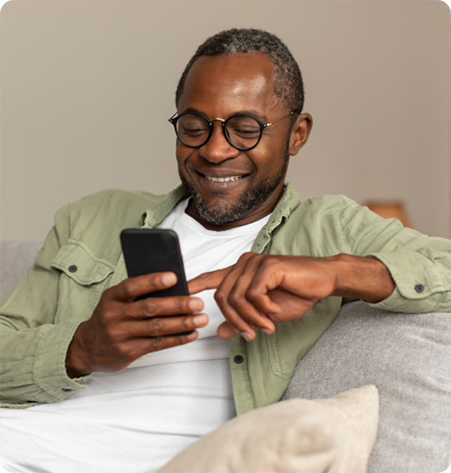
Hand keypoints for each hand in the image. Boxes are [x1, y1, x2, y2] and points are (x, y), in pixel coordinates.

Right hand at [66, 272, 207, 377]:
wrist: (87, 347)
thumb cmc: (108, 317)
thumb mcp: (115, 300)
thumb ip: (137, 294)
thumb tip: (172, 286)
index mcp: (112, 297)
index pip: (133, 286)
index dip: (153, 281)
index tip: (173, 277)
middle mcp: (114, 315)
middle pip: (150, 308)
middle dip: (177, 305)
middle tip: (197, 302)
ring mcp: (121, 335)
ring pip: (156, 328)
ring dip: (182, 323)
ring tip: (200, 319)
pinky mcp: (128, 352)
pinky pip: (157, 344)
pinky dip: (177, 339)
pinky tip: (191, 333)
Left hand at [189, 252, 394, 340]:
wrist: (323, 281)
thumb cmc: (295, 293)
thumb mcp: (265, 314)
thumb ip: (242, 319)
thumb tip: (221, 331)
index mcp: (241, 270)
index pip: (212, 276)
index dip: (194, 284)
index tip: (178, 292)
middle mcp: (245, 263)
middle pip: (222, 295)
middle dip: (234, 319)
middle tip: (251, 333)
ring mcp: (256, 262)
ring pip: (236, 297)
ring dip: (250, 318)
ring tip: (265, 326)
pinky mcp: (268, 266)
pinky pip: (253, 295)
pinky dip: (262, 310)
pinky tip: (274, 312)